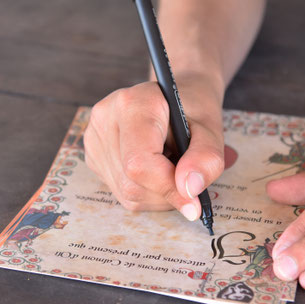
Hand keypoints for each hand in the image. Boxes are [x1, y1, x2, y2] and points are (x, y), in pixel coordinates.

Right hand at [83, 80, 223, 219]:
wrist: (173, 98)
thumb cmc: (192, 110)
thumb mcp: (211, 129)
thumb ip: (206, 158)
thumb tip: (189, 190)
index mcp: (133, 104)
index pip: (139, 163)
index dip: (167, 189)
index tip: (194, 203)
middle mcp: (105, 120)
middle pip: (132, 184)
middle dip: (167, 193)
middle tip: (186, 175)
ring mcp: (94, 140)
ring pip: (127, 194)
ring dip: (159, 195)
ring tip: (171, 167)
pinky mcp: (94, 157)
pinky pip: (122, 193)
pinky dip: (147, 193)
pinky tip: (156, 171)